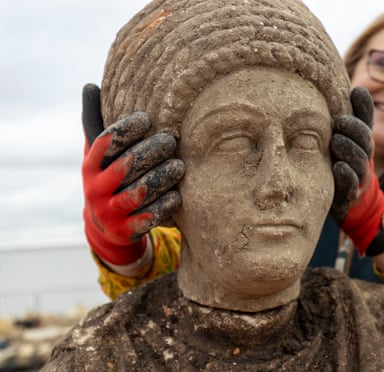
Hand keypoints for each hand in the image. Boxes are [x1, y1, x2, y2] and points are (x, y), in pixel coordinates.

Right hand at [81, 84, 184, 265]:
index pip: (106, 143)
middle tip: (171, 141)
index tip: (147, 118)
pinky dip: (164, 206)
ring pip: (139, 192)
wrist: (105, 228)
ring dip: (161, 177)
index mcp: (90, 166)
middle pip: (125, 166)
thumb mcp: (98, 154)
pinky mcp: (125, 231)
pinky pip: (147, 218)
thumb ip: (97, 123)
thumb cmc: (109, 179)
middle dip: (150, 151)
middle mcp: (96, 189)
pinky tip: (178, 195)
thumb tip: (91, 85)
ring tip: (179, 165)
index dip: (126, 129)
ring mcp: (110, 212)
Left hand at [329, 87, 373, 224]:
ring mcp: (358, 176)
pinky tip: (338, 167)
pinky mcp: (349, 194)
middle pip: (365, 140)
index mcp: (361, 141)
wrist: (352, 203)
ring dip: (348, 149)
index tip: (356, 92)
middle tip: (340, 122)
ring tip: (336, 141)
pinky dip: (345, 175)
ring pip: (358, 161)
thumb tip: (354, 87)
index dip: (364, 107)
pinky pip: (350, 184)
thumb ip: (351, 116)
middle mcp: (363, 156)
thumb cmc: (344, 164)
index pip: (366, 121)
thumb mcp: (347, 139)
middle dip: (354, 129)